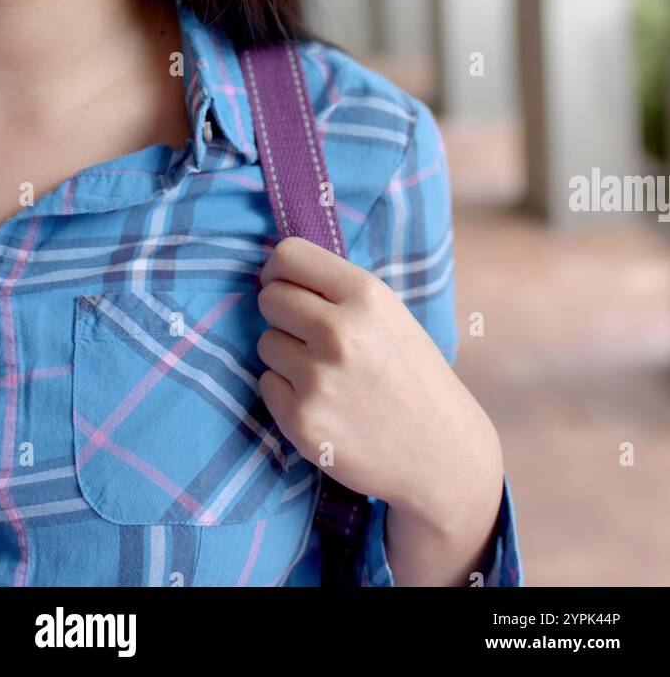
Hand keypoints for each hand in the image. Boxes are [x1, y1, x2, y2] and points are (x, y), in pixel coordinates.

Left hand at [256, 236, 502, 530]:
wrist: (442, 453)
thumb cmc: (412, 375)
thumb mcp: (389, 314)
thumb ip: (338, 291)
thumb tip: (275, 273)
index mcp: (366, 295)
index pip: (288, 255)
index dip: (278, 270)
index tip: (285, 285)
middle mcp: (339, 331)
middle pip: (270, 298)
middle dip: (282, 314)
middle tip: (309, 335)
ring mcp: (318, 378)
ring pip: (266, 343)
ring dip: (286, 356)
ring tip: (327, 374)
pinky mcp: (302, 420)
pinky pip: (267, 385)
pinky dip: (286, 393)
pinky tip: (323, 403)